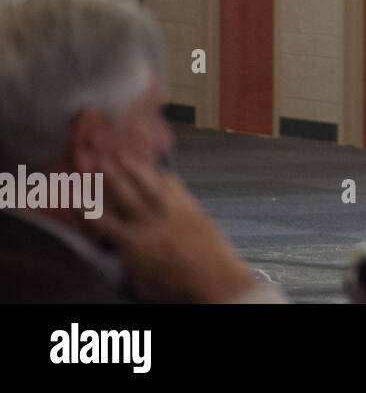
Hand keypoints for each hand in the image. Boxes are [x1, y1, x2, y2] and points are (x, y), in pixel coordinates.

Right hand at [88, 151, 258, 302]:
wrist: (215, 278)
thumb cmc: (176, 287)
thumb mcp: (140, 282)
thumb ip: (127, 261)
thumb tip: (120, 249)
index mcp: (131, 242)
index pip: (100, 221)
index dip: (86, 207)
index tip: (77, 194)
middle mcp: (148, 221)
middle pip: (123, 192)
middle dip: (109, 174)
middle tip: (99, 157)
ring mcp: (171, 210)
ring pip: (147, 182)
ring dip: (134, 166)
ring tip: (122, 153)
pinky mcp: (190, 206)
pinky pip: (174, 185)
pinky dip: (164, 175)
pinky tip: (158, 168)